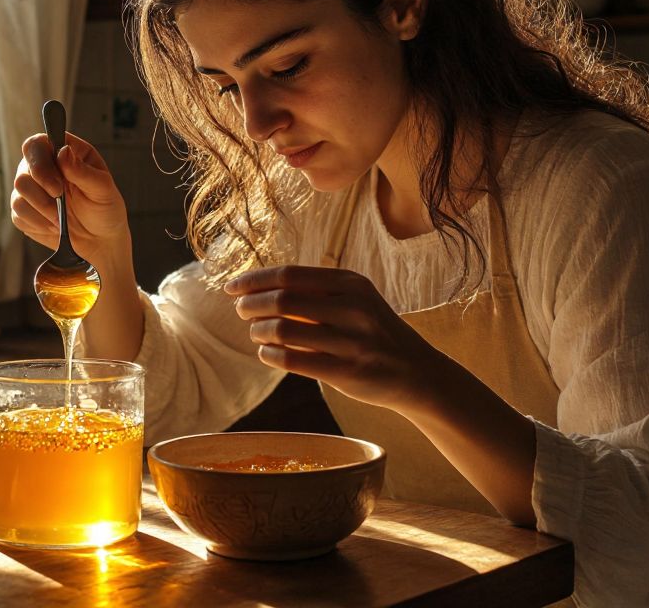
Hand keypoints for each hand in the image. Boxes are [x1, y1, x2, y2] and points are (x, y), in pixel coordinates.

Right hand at [11, 131, 130, 270]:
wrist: (99, 240)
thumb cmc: (104, 209)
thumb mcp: (102, 189)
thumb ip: (83, 171)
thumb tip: (63, 151)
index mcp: (63, 152)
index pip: (37, 144)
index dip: (40, 163)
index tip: (56, 188)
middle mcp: (42, 166)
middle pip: (23, 172)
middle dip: (42, 196)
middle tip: (62, 209)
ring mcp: (31, 188)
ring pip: (18, 193)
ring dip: (42, 211)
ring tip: (62, 221)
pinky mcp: (23, 210)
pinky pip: (17, 214)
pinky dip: (37, 223)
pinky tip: (54, 227)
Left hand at [226, 265, 437, 411]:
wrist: (417, 372)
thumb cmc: (373, 331)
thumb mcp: (355, 300)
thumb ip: (315, 291)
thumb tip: (256, 287)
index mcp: (352, 283)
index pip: (289, 274)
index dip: (254, 279)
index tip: (231, 287)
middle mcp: (354, 308)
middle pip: (282, 300)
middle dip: (252, 304)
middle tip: (241, 310)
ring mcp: (352, 341)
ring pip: (283, 330)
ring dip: (259, 331)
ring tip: (255, 333)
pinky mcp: (348, 373)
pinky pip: (293, 361)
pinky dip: (270, 355)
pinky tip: (266, 353)